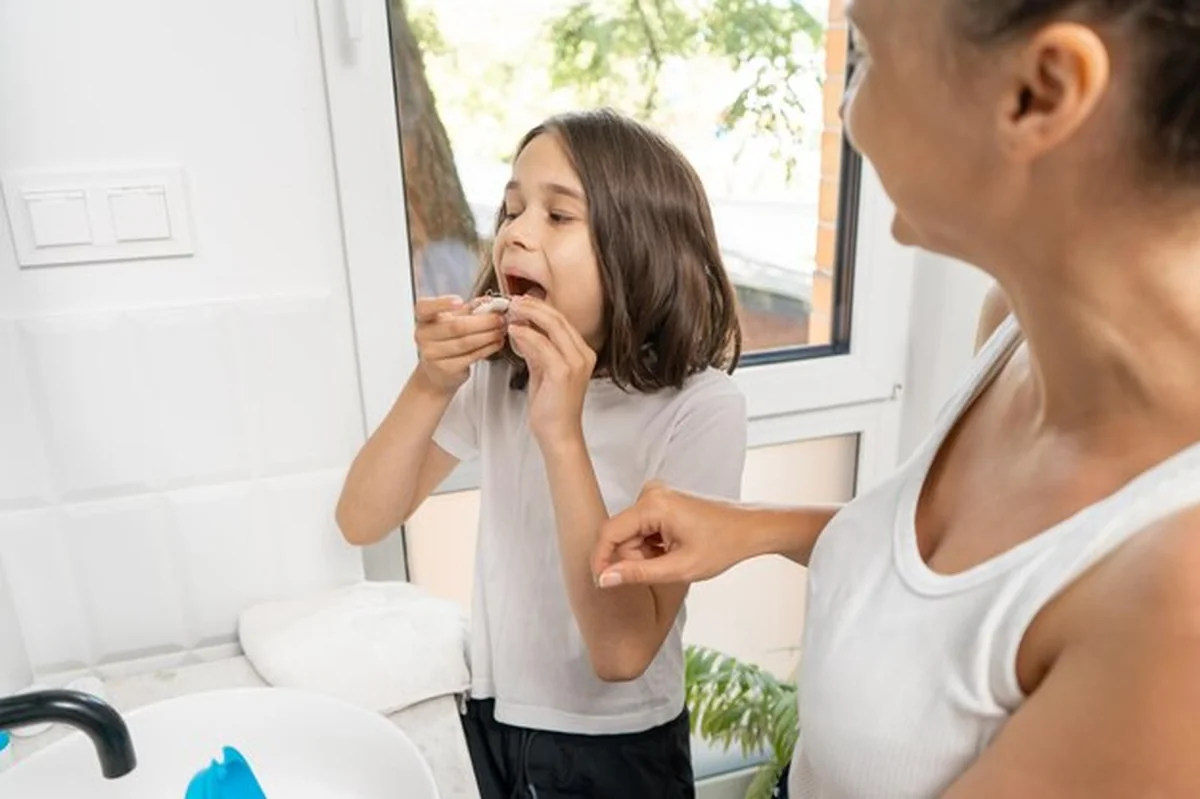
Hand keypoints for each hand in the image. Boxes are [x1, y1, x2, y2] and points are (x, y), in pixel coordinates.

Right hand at [414, 295, 506, 393]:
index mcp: (424, 318)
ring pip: (466, 342)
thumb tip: (492, 301)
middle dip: (484, 322)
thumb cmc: (445, 341)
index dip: (442, 303)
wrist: (436, 372)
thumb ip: (471, 309)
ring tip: (501, 330)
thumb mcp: (453, 320)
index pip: (425, 307)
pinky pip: (471, 356)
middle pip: (456, 326)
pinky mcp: (446, 369)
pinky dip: (487, 348)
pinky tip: (496, 343)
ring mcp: (433, 354)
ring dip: (489, 335)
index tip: (459, 301)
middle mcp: (424, 335)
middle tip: (500, 318)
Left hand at [506, 296, 596, 444]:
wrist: (558, 434)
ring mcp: (576, 363)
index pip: (562, 320)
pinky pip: (543, 345)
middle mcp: (584, 354)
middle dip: (534, 306)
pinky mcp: (564, 372)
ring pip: (553, 326)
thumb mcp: (543, 371)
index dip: (541, 307)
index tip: (521, 301)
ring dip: (529, 315)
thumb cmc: (551, 407)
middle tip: (513, 301)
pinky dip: (526, 335)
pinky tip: (513, 331)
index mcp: (582, 353)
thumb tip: (523, 330)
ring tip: (510, 311)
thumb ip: (537, 350)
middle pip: (559, 318)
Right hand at [591, 482, 752, 586]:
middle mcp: (650, 493)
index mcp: (653, 504)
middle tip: (664, 569)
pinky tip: (674, 549)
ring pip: (631, 534)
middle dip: (635, 558)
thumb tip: (604, 579)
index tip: (602, 583)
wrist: (750, 529)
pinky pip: (642, 528)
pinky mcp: (661, 500)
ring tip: (674, 558)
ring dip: (645, 554)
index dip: (601, 560)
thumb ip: (638, 574)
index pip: (609, 533)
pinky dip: (653, 545)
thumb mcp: (680, 568)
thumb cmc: (722, 545)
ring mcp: (656, 494)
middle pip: (621, 535)